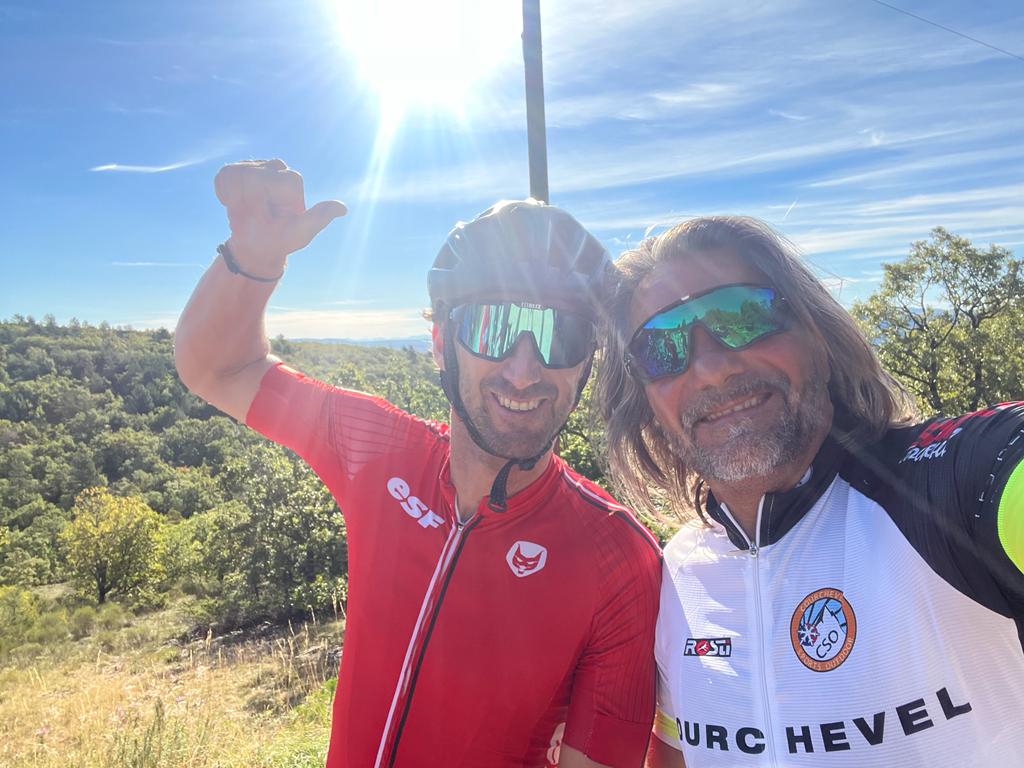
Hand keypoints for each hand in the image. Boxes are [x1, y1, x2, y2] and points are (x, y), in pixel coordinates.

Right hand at [214, 159, 346, 273]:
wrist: (255, 245)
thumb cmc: (280, 240)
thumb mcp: (300, 234)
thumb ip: (317, 218)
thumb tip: (342, 208)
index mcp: (292, 181)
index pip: (269, 180)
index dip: (262, 200)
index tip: (268, 216)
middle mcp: (277, 167)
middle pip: (250, 175)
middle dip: (248, 201)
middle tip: (256, 216)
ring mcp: (256, 166)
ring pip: (234, 174)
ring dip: (235, 198)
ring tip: (246, 211)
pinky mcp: (237, 169)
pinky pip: (223, 176)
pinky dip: (224, 194)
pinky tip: (234, 204)